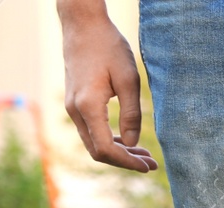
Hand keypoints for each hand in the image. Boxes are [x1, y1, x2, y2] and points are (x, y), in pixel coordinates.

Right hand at [60, 9, 155, 172]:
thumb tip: (133, 143)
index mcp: (88, 106)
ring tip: (144, 154)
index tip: (148, 166)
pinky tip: (128, 140)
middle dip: (124, 161)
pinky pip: (90, 131)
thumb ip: (131, 115)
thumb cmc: (108, 48)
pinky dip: (109, 140)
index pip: (106, 149)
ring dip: (118, 152)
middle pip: (98, 151)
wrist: (83, 25)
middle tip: (151, 163)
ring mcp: (72, 107)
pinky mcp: (74, 102)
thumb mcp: (128, 80)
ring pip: (93, 143)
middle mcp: (75, 110)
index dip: (127, 162)